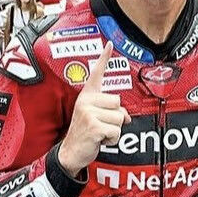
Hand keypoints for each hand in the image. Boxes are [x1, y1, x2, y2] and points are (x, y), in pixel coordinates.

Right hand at [59, 44, 127, 173]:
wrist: (70, 153)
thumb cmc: (85, 135)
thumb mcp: (97, 119)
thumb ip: (112, 112)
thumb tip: (127, 117)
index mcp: (87, 96)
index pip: (97, 74)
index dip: (104, 58)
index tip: (110, 43)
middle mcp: (86, 101)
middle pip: (118, 103)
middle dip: (115, 118)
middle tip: (101, 126)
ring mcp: (88, 112)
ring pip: (119, 118)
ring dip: (114, 130)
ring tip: (100, 134)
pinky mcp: (93, 125)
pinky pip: (116, 130)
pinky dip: (112, 139)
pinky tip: (100, 140)